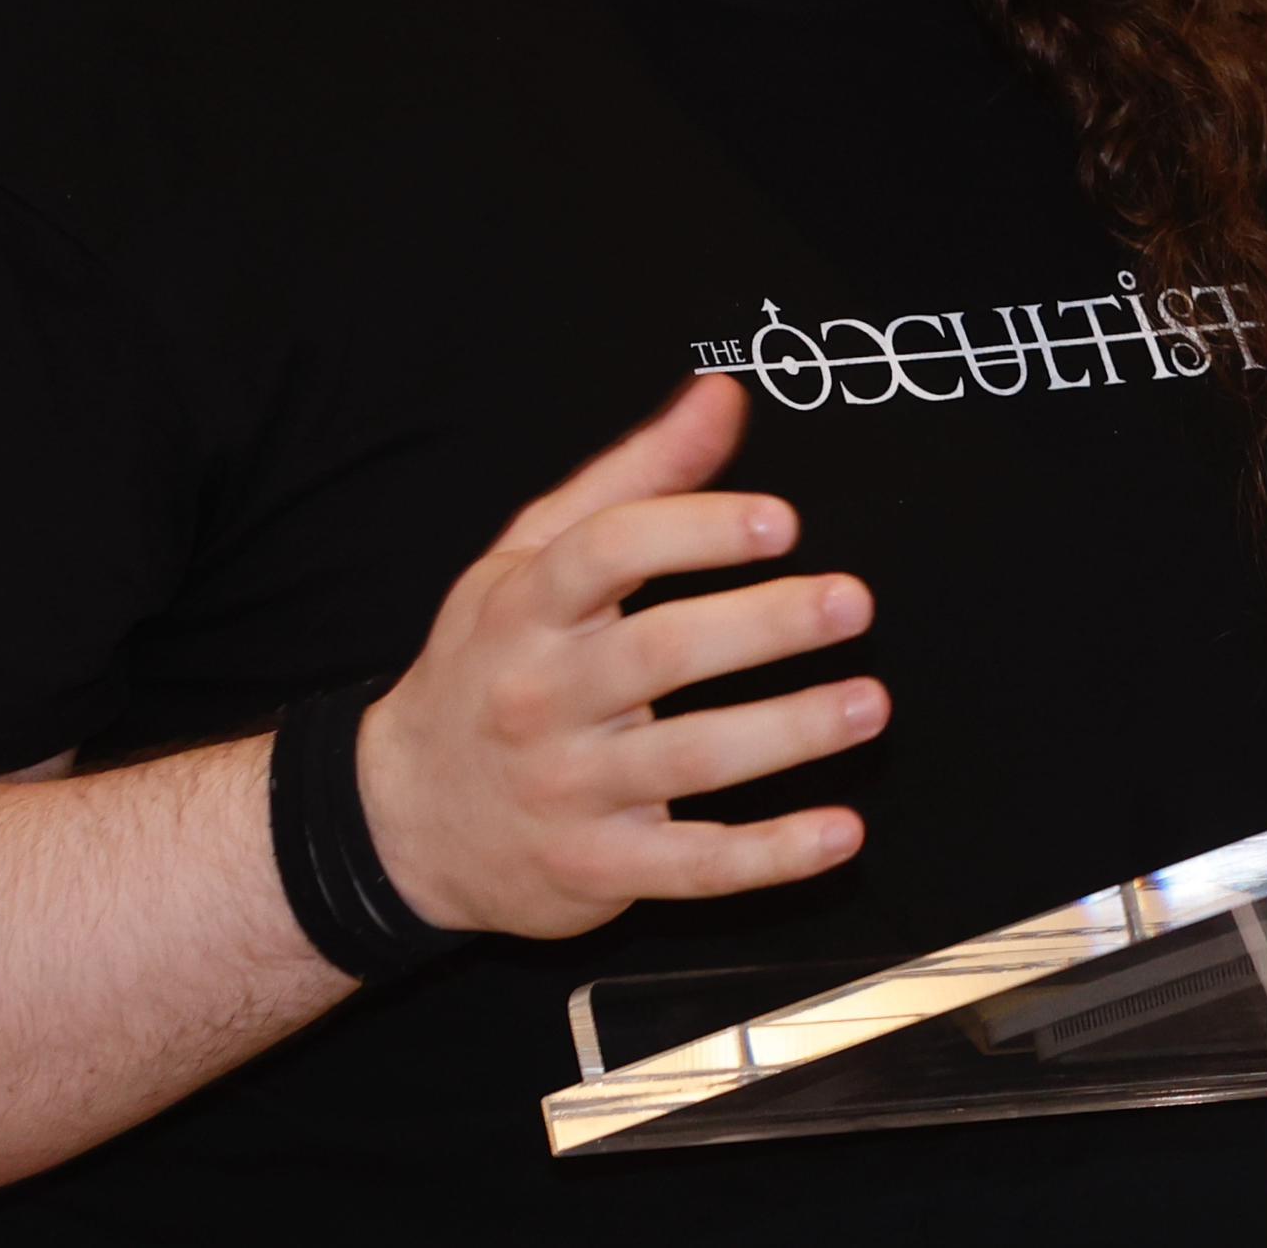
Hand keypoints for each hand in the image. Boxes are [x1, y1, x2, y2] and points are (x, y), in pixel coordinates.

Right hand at [352, 373, 884, 943]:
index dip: (697, 531)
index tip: (782, 521)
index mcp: (525, 610)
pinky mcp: (597, 870)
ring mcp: (568, 790)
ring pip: (690, 758)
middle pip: (660, 651)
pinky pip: (694, 865)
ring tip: (869, 704)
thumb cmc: (486, 666)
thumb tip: (723, 396)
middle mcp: (542, 697)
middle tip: (852, 602)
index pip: (607, 553)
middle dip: (764, 625)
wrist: (397, 822)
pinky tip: (841, 832)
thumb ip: (635, 477)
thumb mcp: (529, 560)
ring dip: (788, 732)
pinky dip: (771, 855)